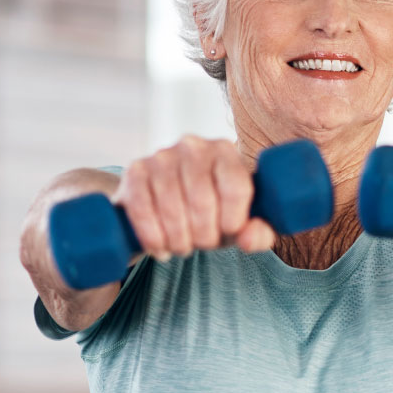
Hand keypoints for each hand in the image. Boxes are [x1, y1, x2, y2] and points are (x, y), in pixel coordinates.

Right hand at [114, 135, 277, 260]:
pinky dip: (153, 237)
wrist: (163, 204)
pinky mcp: (134, 172)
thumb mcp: (241, 224)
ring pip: (172, 209)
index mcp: (225, 151)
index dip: (234, 221)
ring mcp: (161, 156)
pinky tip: (160, 246)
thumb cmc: (211, 212)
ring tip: (182, 245)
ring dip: (178, 240)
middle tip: (202, 244)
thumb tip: (248, 238)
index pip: (237, 188)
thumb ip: (258, 233)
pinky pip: (143, 211)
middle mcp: (193, 146)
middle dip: (204, 236)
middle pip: (203, 202)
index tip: (228, 233)